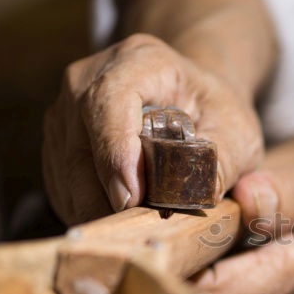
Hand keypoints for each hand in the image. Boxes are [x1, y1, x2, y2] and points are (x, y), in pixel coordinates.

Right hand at [42, 33, 262, 223]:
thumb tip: (200, 195)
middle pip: (80, 144)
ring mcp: (65, 110)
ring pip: (65, 170)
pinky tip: (118, 224)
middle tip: (135, 232)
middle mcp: (89, 79)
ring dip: (95, 208)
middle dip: (104, 196)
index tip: (131, 198)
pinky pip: (60, 185)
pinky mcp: (56, 141)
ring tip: (133, 231)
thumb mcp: (237, 131)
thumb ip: (225, 160)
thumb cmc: (215, 114)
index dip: (116, 151)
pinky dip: (85, 210)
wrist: (191, 101)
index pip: (111, 100)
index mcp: (141, 61)